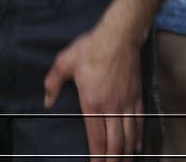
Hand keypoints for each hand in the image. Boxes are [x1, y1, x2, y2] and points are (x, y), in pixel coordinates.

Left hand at [42, 23, 143, 161]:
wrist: (118, 36)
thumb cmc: (90, 48)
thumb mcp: (65, 62)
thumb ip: (53, 83)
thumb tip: (47, 100)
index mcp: (92, 101)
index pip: (96, 136)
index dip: (97, 155)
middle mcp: (111, 106)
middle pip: (115, 141)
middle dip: (113, 160)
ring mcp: (126, 102)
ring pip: (129, 135)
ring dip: (126, 153)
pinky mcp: (136, 96)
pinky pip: (139, 121)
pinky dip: (138, 137)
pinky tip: (136, 147)